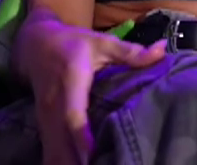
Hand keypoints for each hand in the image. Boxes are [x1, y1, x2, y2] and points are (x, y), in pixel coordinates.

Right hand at [17, 13, 165, 164]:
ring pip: (52, 152)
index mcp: (70, 83)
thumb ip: (130, 52)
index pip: (73, 116)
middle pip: (60, 143)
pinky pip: (50, 153)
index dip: (81, 137)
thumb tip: (161, 50)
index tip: (91, 155)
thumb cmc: (74, 45)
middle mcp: (53, 106)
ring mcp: (45, 120)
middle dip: (75, 161)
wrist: (35, 46)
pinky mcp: (43, 129)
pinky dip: (61, 164)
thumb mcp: (102, 43)